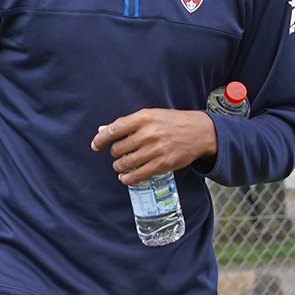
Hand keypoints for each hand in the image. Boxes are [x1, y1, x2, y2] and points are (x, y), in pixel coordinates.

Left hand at [91, 109, 216, 182]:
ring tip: (120, 165)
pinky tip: (125, 177)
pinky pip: (138, 175)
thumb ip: (126, 123)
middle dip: (114, 153)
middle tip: (117, 154)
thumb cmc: (172, 122)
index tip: (95, 145)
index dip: (100, 139)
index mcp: (143, 118)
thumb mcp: (150, 116)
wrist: (199, 132)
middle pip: (118, 149)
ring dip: (118, 166)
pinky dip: (127, 178)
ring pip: (125, 163)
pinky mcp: (162, 164)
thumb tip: (101, 130)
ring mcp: (155, 150)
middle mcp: (148, 134)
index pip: (113, 129)